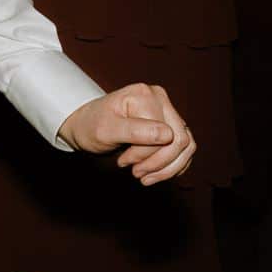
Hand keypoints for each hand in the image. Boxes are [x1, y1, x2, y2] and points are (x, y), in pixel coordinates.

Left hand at [57, 84, 196, 185]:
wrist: (85, 124)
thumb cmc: (91, 125)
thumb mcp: (106, 130)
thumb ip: (135, 131)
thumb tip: (168, 135)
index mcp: (145, 95)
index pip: (163, 135)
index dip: (145, 155)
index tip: (123, 162)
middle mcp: (160, 99)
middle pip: (179, 140)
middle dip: (158, 164)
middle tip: (136, 173)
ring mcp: (167, 111)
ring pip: (186, 146)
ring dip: (167, 168)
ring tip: (143, 176)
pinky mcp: (170, 124)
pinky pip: (185, 149)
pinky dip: (173, 166)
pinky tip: (156, 173)